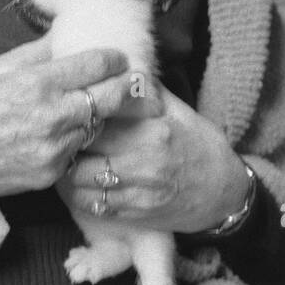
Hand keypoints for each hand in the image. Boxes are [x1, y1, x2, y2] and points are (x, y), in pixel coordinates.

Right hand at [0, 37, 152, 212]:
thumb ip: (36, 54)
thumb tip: (63, 34)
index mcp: (38, 83)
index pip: (97, 64)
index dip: (113, 56)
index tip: (117, 54)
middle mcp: (53, 117)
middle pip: (113, 96)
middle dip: (123, 84)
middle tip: (127, 77)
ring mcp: (55, 149)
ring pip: (99, 124)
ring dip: (102, 112)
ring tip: (98, 101)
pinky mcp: (51, 174)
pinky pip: (79, 149)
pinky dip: (80, 137)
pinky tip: (69, 128)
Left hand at [57, 86, 250, 233]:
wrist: (223, 192)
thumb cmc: (198, 145)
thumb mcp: (177, 111)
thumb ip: (145, 92)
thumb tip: (116, 69)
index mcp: (153, 131)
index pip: (99, 121)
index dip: (80, 116)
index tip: (71, 111)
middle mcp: (144, 163)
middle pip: (84, 153)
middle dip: (68, 144)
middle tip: (60, 135)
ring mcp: (139, 192)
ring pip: (80, 183)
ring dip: (68, 171)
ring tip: (66, 158)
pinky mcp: (135, 215)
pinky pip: (92, 206)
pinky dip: (79, 194)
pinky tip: (79, 182)